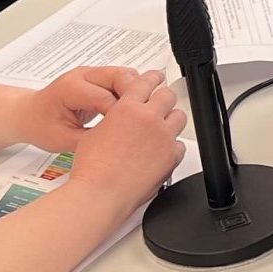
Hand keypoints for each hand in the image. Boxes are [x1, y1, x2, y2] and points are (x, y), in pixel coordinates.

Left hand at [16, 65, 140, 152]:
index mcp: (71, 88)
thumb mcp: (63, 141)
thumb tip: (117, 144)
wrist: (29, 114)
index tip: (131, 133)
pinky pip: (122, 81)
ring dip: (136, 94)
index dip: (121, 115)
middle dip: (135, 98)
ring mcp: (92, 74)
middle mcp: (83, 75)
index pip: (106, 97)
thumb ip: (91, 140)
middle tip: (144, 121)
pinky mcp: (99, 79)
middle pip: (121, 77)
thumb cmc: (40, 126)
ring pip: (126, 75)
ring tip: (140, 118)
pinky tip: (133, 113)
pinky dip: (131, 94)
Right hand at [66, 71, 185, 206]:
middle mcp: (148, 119)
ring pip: (179, 117)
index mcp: (127, 108)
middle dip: (163, 99)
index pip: (146, 82)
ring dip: (170, 121)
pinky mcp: (171, 156)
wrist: (101, 193)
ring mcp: (162, 137)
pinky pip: (180, 145)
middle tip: (160, 105)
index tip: (156, 78)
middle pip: (167, 96)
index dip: (152, 78)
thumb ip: (113, 119)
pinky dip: (172, 147)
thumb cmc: (92, 169)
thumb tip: (118, 120)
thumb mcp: (95, 133)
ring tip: (161, 130)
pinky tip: (161, 153)